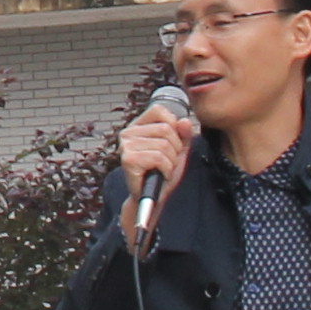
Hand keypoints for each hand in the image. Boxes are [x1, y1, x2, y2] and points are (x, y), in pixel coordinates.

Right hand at [113, 105, 192, 252]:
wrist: (153, 199)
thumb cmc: (163, 173)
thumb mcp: (179, 150)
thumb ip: (184, 134)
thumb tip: (185, 121)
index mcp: (138, 126)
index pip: (159, 110)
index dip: (174, 126)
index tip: (173, 143)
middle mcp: (128, 133)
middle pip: (166, 129)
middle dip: (176, 148)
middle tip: (169, 162)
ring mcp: (126, 146)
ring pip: (164, 145)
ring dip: (171, 161)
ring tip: (164, 170)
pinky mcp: (128, 160)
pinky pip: (159, 158)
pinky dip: (166, 169)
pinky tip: (160, 174)